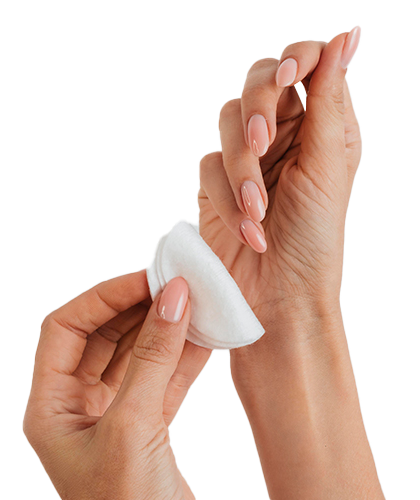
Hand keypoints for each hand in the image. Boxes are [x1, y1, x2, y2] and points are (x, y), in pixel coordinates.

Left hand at [23, 271, 209, 499]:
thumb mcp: (132, 427)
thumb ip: (152, 358)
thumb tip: (171, 300)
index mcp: (52, 406)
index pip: (67, 328)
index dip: (103, 297)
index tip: (144, 280)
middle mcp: (80, 406)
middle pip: (105, 335)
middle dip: (139, 307)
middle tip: (173, 285)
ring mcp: (117, 414)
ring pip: (139, 353)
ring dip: (166, 328)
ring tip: (193, 303)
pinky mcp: (150, 424)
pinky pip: (166, 376)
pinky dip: (186, 355)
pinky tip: (206, 336)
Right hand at [198, 28, 383, 498]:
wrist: (278, 298)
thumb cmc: (313, 243)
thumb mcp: (328, 164)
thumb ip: (329, 99)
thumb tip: (347, 38)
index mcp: (318, 129)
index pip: (305, 67)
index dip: (296, 59)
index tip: (291, 73)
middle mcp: (282, 139)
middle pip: (257, 85)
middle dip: (259, 112)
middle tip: (265, 143)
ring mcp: (246, 161)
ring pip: (227, 126)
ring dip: (242, 167)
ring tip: (258, 207)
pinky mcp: (216, 187)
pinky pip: (208, 168)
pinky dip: (225, 197)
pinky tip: (247, 227)